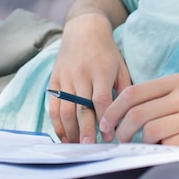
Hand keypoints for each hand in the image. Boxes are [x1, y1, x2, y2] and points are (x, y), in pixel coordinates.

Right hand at [48, 12, 130, 142]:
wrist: (84, 29)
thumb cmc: (107, 51)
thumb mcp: (120, 66)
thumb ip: (123, 90)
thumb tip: (125, 117)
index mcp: (100, 70)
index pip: (101, 99)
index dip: (104, 119)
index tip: (109, 136)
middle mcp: (81, 74)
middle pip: (81, 108)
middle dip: (85, 130)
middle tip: (89, 148)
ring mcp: (65, 77)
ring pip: (65, 109)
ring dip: (70, 130)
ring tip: (77, 146)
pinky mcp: (54, 79)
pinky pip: (53, 105)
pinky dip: (57, 122)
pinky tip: (64, 135)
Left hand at [99, 74, 178, 146]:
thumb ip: (162, 97)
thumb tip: (127, 113)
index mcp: (178, 81)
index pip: (133, 93)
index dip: (113, 110)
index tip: (106, 124)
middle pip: (138, 113)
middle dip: (121, 131)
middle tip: (119, 141)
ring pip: (151, 131)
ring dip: (143, 143)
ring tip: (145, 147)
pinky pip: (171, 146)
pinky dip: (163, 151)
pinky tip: (166, 150)